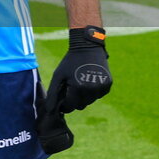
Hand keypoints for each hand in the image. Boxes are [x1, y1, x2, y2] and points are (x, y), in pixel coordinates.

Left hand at [37, 26, 111, 153]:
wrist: (88, 47)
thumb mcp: (58, 76)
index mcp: (78, 88)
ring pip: (90, 101)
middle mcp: (92, 90)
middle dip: (74, 100)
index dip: (64, 104)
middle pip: (81, 105)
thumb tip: (49, 111)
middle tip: (70, 87)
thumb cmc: (70, 62)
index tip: (62, 99)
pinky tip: (89, 79)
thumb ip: (53, 94)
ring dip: (84, 95)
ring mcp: (102, 88)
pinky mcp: (108, 85)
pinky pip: (99, 95)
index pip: (70, 106)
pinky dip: (93, 91)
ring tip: (80, 81)